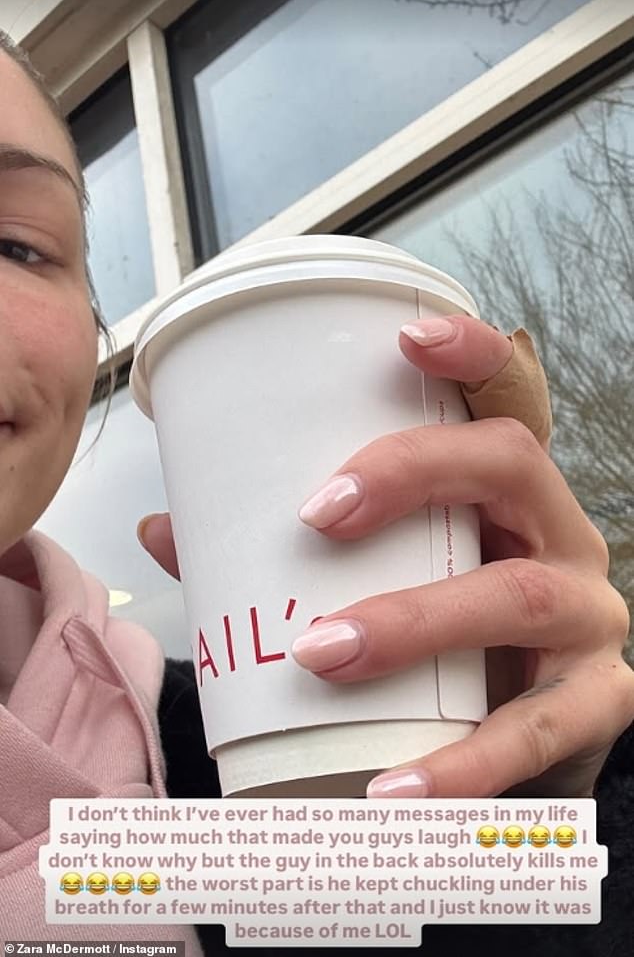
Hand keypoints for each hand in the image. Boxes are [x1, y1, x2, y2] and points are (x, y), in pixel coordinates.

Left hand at [138, 315, 633, 797]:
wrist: (528, 735)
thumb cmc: (443, 636)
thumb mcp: (377, 576)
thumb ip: (275, 551)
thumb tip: (165, 529)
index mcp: (506, 492)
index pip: (508, 397)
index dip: (472, 355)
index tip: (406, 337)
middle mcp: (559, 534)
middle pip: (509, 464)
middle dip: (411, 474)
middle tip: (317, 518)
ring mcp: (587, 615)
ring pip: (516, 594)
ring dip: (415, 620)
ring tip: (321, 652)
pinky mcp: (598, 700)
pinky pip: (539, 727)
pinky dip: (464, 761)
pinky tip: (393, 787)